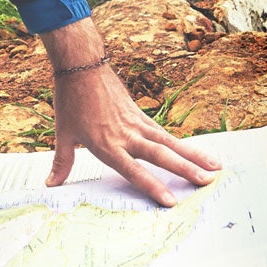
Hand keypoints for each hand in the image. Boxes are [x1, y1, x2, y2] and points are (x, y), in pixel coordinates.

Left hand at [41, 18, 222, 204]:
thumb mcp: (63, 133)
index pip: (134, 170)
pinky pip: (164, 133)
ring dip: (193, 155)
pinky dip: (181, 144)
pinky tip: (196, 153)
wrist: (82, 66)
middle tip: (207, 182)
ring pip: (170, 142)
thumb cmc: (70, 100)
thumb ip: (62, 162)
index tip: (171, 201)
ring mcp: (137, 123)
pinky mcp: (141, 114)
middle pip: (161, 155)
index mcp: (107, 144)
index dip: (153, 186)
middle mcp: (127, 135)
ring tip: (215, 167)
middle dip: (186, 170)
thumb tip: (51, 184)